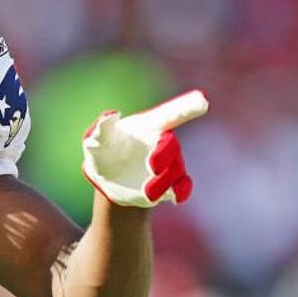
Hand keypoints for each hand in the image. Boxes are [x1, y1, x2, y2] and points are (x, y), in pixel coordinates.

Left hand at [81, 90, 208, 207]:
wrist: (107, 181)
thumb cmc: (102, 152)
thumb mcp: (95, 141)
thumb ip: (101, 128)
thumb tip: (111, 115)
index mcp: (146, 126)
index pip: (170, 114)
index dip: (187, 106)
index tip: (202, 100)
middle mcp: (161, 143)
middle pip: (172, 145)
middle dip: (165, 155)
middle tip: (152, 167)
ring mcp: (167, 164)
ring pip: (176, 170)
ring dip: (164, 181)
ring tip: (147, 193)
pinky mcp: (169, 184)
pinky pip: (184, 186)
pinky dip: (182, 191)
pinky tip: (175, 197)